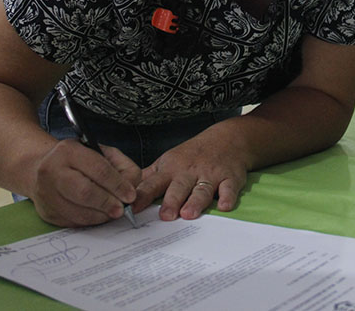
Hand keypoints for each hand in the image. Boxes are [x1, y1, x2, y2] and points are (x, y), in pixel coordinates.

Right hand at [29, 139, 140, 226]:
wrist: (42, 167)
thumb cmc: (79, 160)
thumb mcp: (102, 152)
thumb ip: (122, 167)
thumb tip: (131, 191)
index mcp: (69, 150)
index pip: (98, 169)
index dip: (118, 185)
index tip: (130, 195)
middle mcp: (53, 170)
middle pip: (84, 192)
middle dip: (108, 203)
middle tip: (122, 210)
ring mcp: (46, 193)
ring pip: (78, 212)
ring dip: (101, 215)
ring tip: (112, 213)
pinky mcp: (47, 212)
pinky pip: (72, 222)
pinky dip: (90, 221)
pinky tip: (97, 215)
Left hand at [134, 131, 248, 220]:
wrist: (227, 138)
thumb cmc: (193, 154)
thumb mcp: (168, 160)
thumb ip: (149, 178)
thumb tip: (124, 192)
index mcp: (171, 169)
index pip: (153, 183)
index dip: (142, 195)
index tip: (132, 208)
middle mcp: (189, 172)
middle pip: (178, 187)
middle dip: (171, 201)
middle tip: (165, 216)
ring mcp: (210, 174)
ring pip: (202, 189)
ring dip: (196, 202)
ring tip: (189, 214)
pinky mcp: (230, 178)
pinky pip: (229, 188)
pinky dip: (228, 197)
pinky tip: (224, 206)